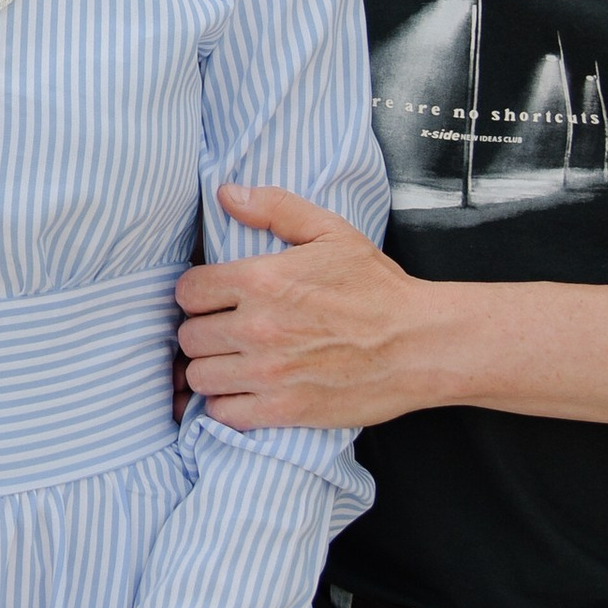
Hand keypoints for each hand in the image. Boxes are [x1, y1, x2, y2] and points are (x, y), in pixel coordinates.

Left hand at [175, 185, 435, 431]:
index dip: (197, 294)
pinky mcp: (283, 411)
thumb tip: (228, 194)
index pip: (188, 290)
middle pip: (189, 336)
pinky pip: (223, 413)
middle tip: (224, 332)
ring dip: (210, 369)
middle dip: (202, 331)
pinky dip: (226, 405)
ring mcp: (268, 373)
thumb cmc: (377, 288)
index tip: (213, 299)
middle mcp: (257, 328)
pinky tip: (244, 392)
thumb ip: (275, 208)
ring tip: (231, 363)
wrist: (419, 345)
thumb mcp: (331, 232)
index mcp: (262, 280)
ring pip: (199, 376)